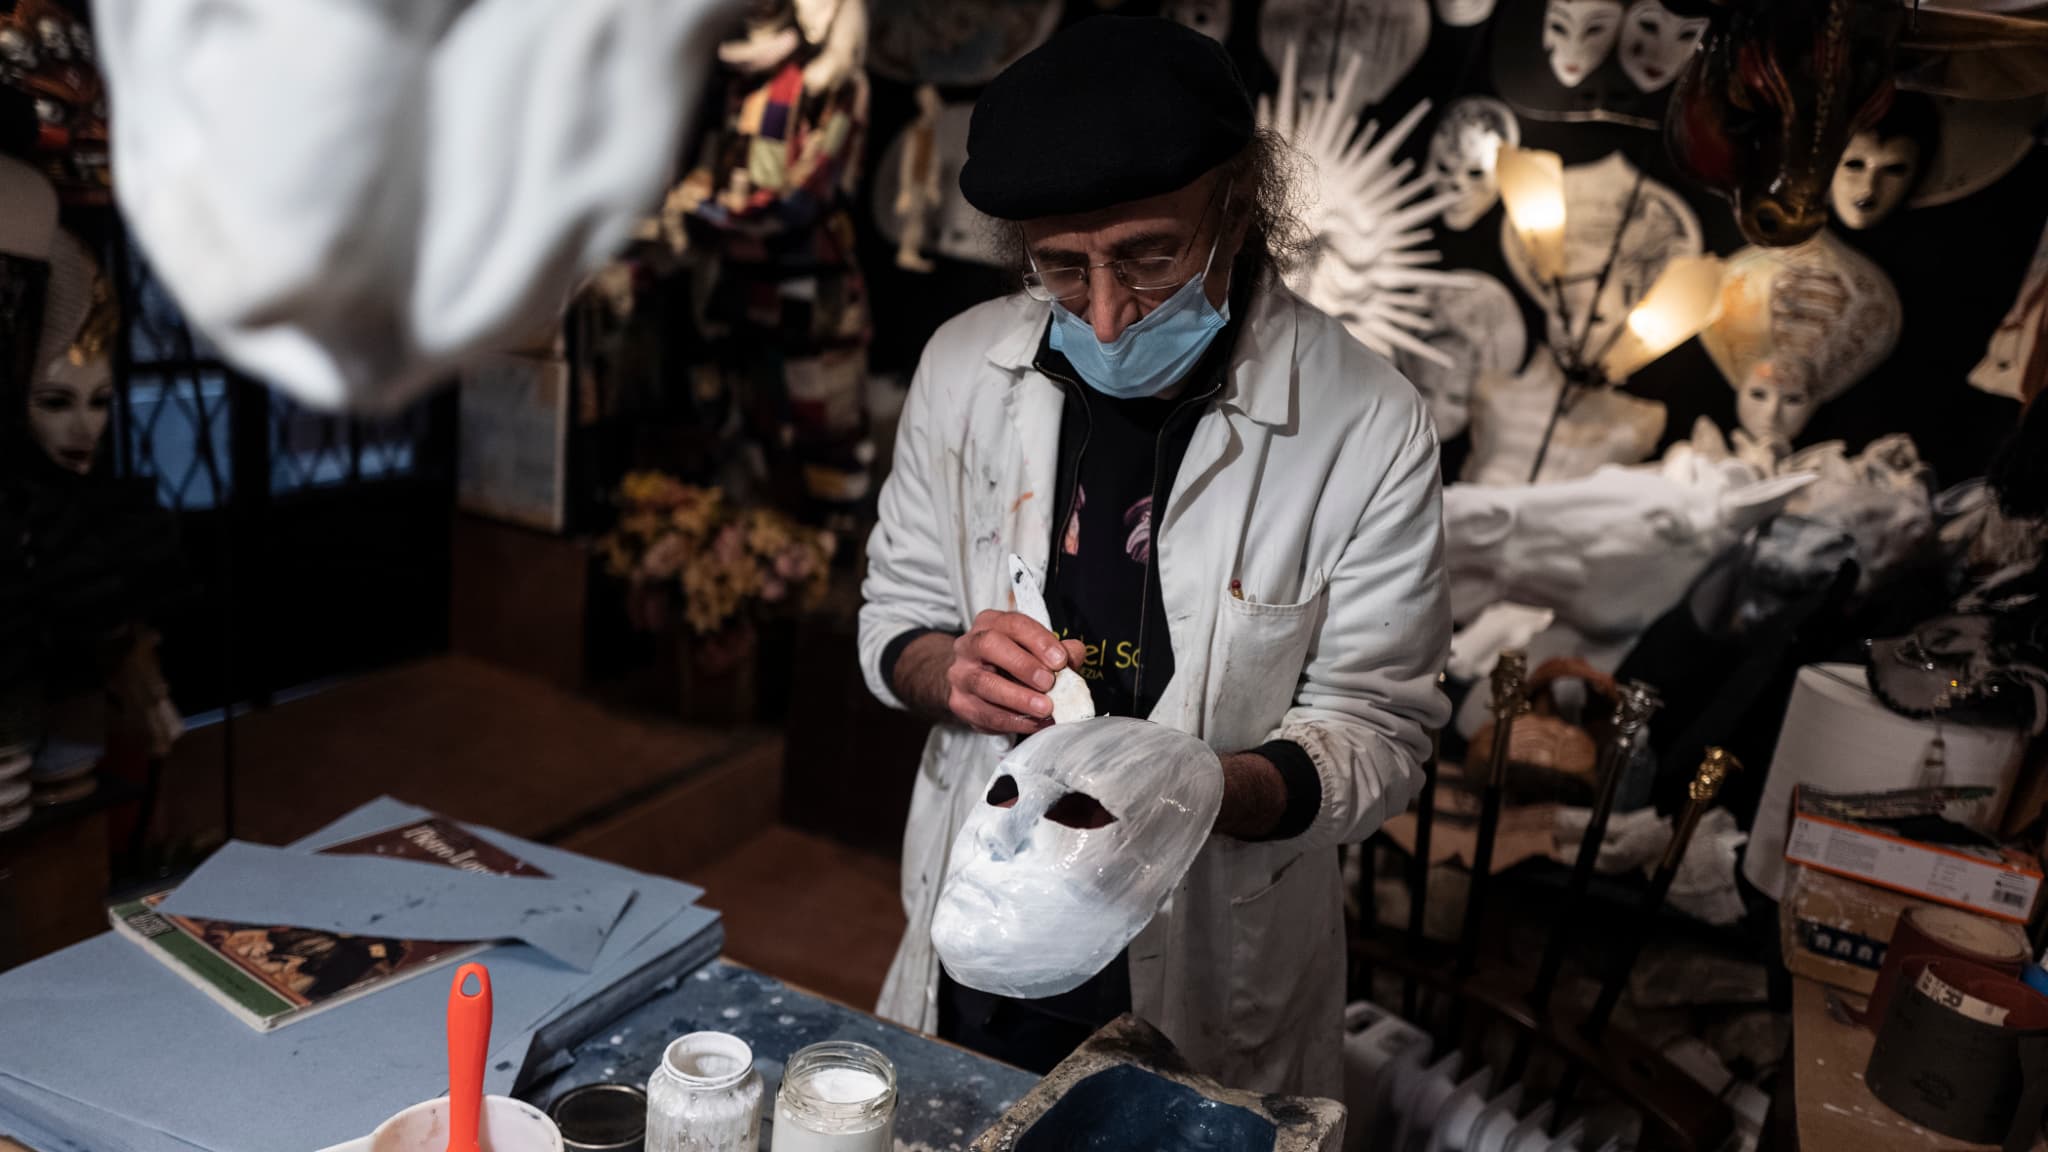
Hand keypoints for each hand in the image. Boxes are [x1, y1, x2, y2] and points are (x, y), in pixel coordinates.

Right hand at [945, 610, 1086, 735]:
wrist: (972, 682)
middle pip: (990, 645)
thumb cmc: (1009, 662)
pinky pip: (985, 714)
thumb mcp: (1035, 650)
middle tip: (1049, 683)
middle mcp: (970, 644)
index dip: (1039, 641)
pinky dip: (1014, 721)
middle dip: (1023, 665)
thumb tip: (1074, 654)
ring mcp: (961, 674)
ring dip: (1019, 698)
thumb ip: (1059, 650)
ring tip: (1045, 708)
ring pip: (984, 683)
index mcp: (990, 623)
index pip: (1013, 623)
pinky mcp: (960, 703)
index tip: (1061, 660)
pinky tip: (1035, 723)